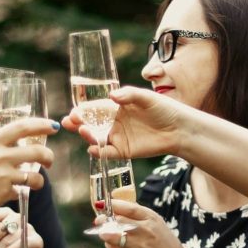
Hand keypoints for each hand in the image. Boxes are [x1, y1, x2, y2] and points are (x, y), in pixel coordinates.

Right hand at [0, 117, 55, 226]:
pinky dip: (18, 192)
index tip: (52, 126)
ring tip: (36, 183)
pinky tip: (10, 193)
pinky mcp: (3, 192)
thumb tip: (16, 145)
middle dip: (48, 156)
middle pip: (37, 151)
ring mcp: (2, 174)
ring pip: (34, 176)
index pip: (22, 127)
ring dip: (39, 181)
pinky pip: (20, 191)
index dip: (41, 124)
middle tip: (49, 160)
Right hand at [62, 85, 184, 160]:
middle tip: (68, 122)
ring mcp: (117, 137)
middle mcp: (113, 123)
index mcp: (116, 107)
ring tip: (83, 131)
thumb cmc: (164, 109)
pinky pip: (107, 153)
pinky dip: (99, 152)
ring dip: (87, 136)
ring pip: (96, 138)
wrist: (179, 129)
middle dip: (78, 123)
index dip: (83, 110)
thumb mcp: (146, 98)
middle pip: (91, 124)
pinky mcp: (123, 151)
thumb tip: (111, 96)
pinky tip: (93, 149)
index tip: (75, 111)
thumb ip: (129, 95)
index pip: (95, 109)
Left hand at [96, 198, 196, 247]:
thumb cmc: (162, 239)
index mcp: (151, 218)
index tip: (103, 204)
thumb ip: (135, 212)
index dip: (114, 205)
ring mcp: (140, 245)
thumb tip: (115, 201)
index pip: (130, 208)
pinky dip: (109, 245)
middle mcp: (146, 231)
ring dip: (105, 233)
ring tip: (103, 231)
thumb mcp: (154, 221)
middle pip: (120, 221)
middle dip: (105, 219)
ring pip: (114, 236)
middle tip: (100, 219)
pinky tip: (111, 242)